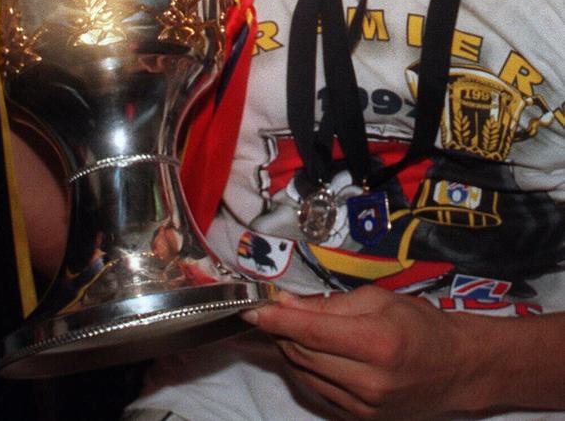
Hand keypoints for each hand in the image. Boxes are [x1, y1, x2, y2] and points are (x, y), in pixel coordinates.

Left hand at [243, 286, 477, 419]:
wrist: (455, 368)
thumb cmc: (418, 323)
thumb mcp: (378, 299)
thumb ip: (330, 304)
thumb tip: (287, 304)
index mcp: (376, 343)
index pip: (311, 331)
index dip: (277, 319)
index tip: (252, 308)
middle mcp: (368, 381)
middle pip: (302, 353)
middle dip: (280, 330)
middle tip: (271, 310)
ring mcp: (363, 407)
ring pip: (304, 373)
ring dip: (290, 348)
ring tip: (292, 326)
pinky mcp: (360, 420)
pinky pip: (317, 390)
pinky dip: (306, 368)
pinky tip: (311, 351)